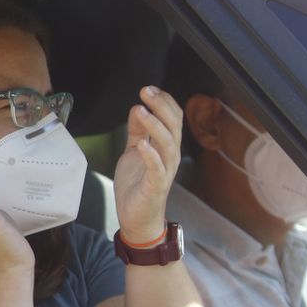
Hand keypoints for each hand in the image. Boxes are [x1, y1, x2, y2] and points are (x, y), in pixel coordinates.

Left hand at [114, 85, 182, 240]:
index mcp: (165, 146)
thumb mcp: (133, 151)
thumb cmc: (137, 184)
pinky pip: (157, 169)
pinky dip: (150, 155)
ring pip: (168, 144)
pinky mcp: (155, 186)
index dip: (164, 102)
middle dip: (161, 107)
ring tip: (142, 111)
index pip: (173, 118)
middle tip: (147, 92)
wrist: (136, 217)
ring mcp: (164, 171)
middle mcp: (169, 156)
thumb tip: (138, 108)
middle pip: (173, 126)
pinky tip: (142, 144)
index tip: (149, 89)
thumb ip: (137, 132)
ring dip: (155, 126)